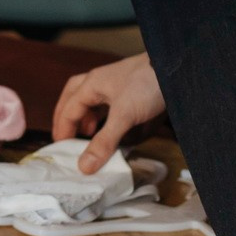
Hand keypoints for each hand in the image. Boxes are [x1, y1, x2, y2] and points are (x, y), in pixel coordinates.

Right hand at [53, 53, 165, 174]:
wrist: (176, 69)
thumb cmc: (146, 86)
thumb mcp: (124, 116)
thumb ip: (104, 141)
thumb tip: (84, 166)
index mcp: (91, 85)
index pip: (68, 110)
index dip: (62, 131)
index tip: (60, 151)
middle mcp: (98, 82)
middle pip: (73, 97)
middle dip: (66, 117)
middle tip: (64, 137)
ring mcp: (113, 83)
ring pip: (89, 98)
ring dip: (84, 115)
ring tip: (85, 134)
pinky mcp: (128, 88)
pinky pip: (106, 100)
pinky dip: (102, 113)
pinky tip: (109, 124)